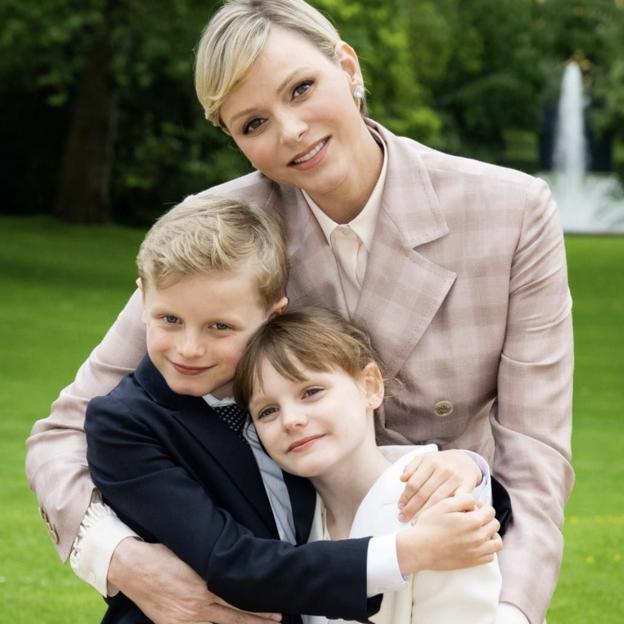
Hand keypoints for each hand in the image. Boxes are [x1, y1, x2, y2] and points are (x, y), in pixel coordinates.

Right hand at [108, 538, 281, 623]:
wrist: (132, 567)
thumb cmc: (164, 554)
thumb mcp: (193, 555)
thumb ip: (214, 565)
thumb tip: (234, 566)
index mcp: (205, 586)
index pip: (239, 601)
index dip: (259, 608)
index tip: (276, 610)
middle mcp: (197, 607)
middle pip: (234, 619)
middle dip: (258, 622)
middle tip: (277, 621)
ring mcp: (184, 620)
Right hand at [396, 494, 500, 574]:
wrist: (420, 548)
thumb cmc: (430, 525)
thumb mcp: (444, 504)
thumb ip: (463, 499)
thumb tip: (475, 503)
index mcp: (473, 521)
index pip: (490, 511)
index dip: (481, 506)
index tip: (471, 507)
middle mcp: (479, 537)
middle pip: (495, 524)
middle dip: (486, 518)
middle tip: (473, 517)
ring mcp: (477, 551)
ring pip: (497, 542)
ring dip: (491, 534)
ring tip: (479, 530)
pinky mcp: (473, 562)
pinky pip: (490, 556)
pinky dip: (487, 549)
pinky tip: (476, 543)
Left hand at [398, 450, 481, 520]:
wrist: (466, 461)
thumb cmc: (440, 462)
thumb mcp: (425, 458)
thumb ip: (412, 466)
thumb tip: (402, 479)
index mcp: (430, 462)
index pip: (414, 482)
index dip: (405, 496)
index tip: (399, 507)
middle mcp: (443, 469)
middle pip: (424, 492)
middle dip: (411, 508)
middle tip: (403, 518)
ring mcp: (456, 478)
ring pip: (437, 499)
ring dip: (425, 512)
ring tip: (415, 522)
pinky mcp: (468, 487)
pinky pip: (456, 502)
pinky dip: (448, 511)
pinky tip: (439, 519)